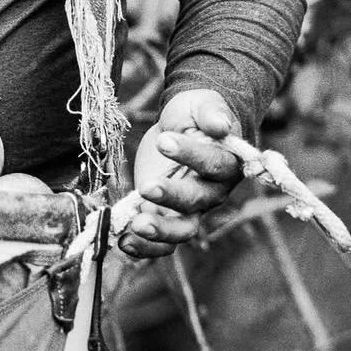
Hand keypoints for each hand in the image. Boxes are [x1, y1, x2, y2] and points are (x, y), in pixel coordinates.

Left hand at [118, 89, 242, 259]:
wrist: (185, 126)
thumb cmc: (196, 114)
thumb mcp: (203, 104)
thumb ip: (212, 113)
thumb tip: (221, 125)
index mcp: (226, 162)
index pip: (212, 163)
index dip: (189, 155)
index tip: (162, 141)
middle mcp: (212, 191)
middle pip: (196, 201)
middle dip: (171, 196)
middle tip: (146, 187)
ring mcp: (191, 208)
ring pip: (182, 229)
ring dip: (159, 231)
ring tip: (135, 225)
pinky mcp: (169, 216)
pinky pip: (163, 242)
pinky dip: (145, 247)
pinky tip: (123, 241)